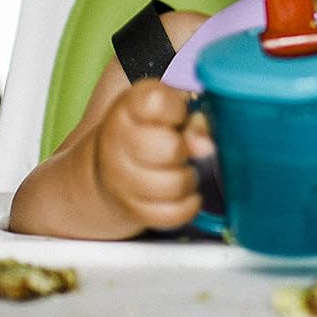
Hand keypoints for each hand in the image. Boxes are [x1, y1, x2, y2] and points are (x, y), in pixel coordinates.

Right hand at [94, 79, 209, 232]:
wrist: (110, 165)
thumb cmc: (151, 129)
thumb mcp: (172, 110)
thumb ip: (195, 118)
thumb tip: (205, 145)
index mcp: (129, 107)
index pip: (157, 102)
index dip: (177, 109)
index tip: (177, 115)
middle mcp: (118, 142)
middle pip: (170, 149)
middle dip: (186, 149)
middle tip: (181, 147)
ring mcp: (121, 179)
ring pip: (174, 185)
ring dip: (189, 178)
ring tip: (184, 169)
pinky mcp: (132, 209)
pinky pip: (172, 213)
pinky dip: (188, 205)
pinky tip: (186, 193)